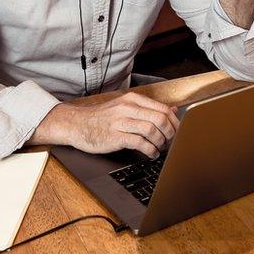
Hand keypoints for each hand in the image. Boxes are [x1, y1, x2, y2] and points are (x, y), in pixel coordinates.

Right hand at [30, 92, 179, 158]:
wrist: (76, 124)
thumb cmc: (101, 117)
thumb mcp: (125, 107)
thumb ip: (148, 108)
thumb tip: (173, 110)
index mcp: (132, 99)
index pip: (163, 109)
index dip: (174, 123)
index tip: (177, 132)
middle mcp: (127, 108)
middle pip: (160, 120)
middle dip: (170, 134)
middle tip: (170, 142)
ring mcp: (121, 122)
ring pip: (152, 131)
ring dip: (161, 143)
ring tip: (160, 148)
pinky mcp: (115, 136)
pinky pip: (140, 143)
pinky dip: (150, 150)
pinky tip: (151, 153)